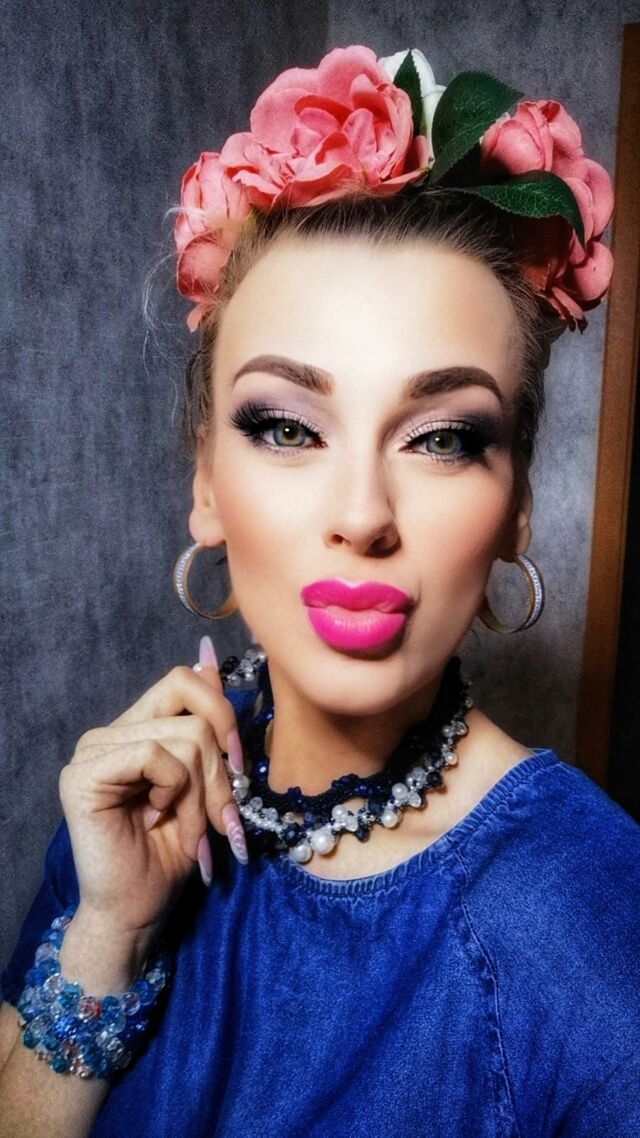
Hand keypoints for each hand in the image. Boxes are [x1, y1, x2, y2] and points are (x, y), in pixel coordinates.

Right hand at [58, 637, 248, 940]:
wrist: (138, 912)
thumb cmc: (172, 855)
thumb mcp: (205, 784)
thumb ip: (205, 726)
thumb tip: (208, 659)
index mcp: (139, 727)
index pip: (186, 681)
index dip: (223, 714)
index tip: (238, 765)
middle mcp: (112, 731)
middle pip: (195, 711)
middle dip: (222, 772)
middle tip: (222, 820)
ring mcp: (94, 749)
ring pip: (184, 736)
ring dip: (203, 795)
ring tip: (192, 831)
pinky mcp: (84, 773)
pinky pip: (155, 754)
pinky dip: (174, 791)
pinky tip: (158, 819)